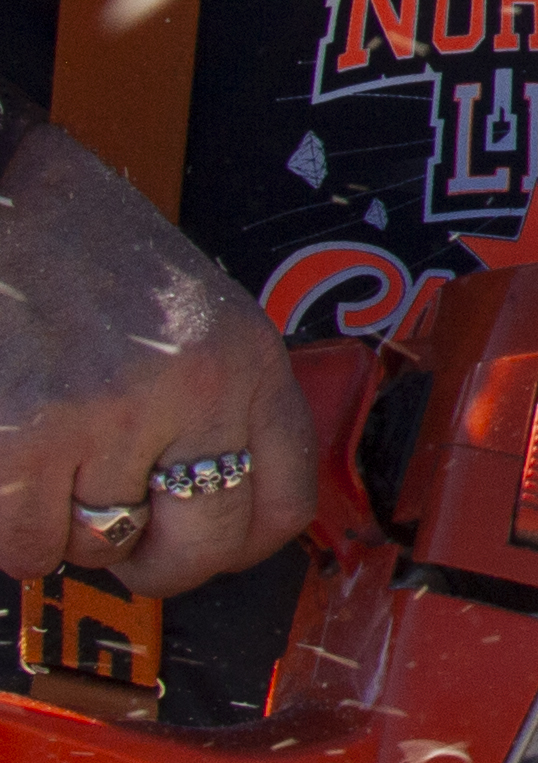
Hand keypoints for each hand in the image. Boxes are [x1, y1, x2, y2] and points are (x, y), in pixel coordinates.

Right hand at [0, 126, 318, 596]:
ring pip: (98, 547)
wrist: (3, 198)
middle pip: (200, 548)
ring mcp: (106, 417)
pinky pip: (24, 543)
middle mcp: (191, 390)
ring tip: (54, 464)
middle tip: (126, 544)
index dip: (241, 547)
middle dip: (158, 564)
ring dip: (68, 530)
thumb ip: (220, 402)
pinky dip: (12, 527)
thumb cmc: (86, 254)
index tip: (211, 548)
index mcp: (246, 359)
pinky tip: (14, 471)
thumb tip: (221, 514)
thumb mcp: (194, 315)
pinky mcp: (23, 440)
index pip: (285, 504)